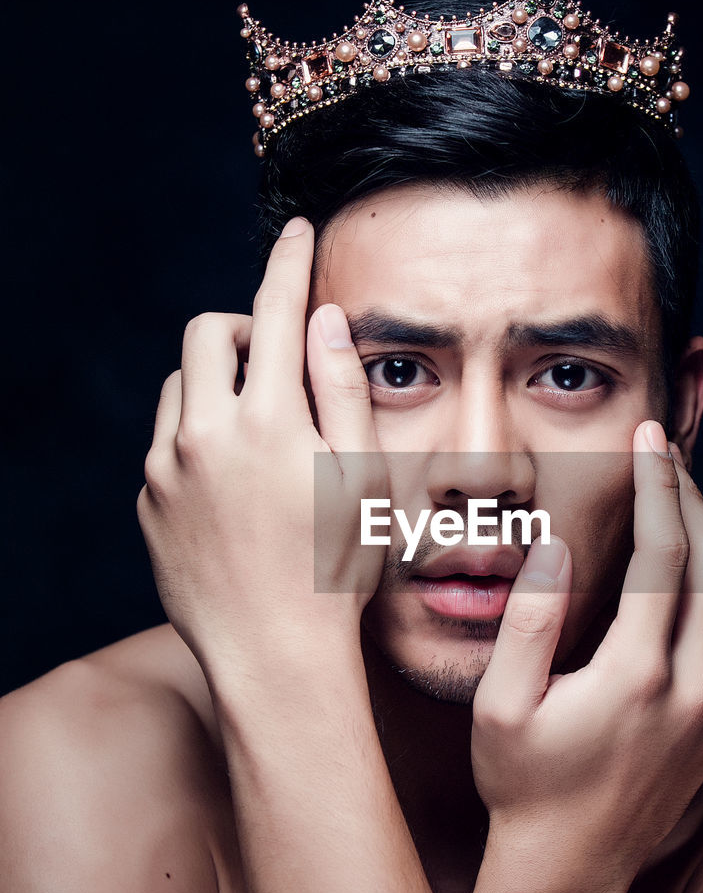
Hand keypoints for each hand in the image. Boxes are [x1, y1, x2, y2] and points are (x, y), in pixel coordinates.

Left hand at [137, 218, 386, 675]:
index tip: (298, 232)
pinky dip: (197, 436)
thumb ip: (344, 390)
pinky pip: (165, 443)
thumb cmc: (338, 574)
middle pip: (208, 331)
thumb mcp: (363, 479)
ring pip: (180, 386)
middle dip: (244, 327)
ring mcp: (168, 471)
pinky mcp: (148, 505)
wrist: (276, 660)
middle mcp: (206, 434)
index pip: (278, 310)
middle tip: (279, 360)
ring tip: (260, 427)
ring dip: (217, 382)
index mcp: (271, 420)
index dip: (291, 262)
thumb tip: (323, 319)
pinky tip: (234, 481)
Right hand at [471, 419, 702, 892]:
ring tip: (674, 500)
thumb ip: (530, 619)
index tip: (646, 439)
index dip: (656, 484)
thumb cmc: (521, 787)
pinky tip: (682, 574)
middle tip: (664, 453)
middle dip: (692, 496)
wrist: (568, 871)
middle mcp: (690, 689)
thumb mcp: (500, 705)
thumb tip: (557, 544)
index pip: (663, 552)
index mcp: (636, 674)